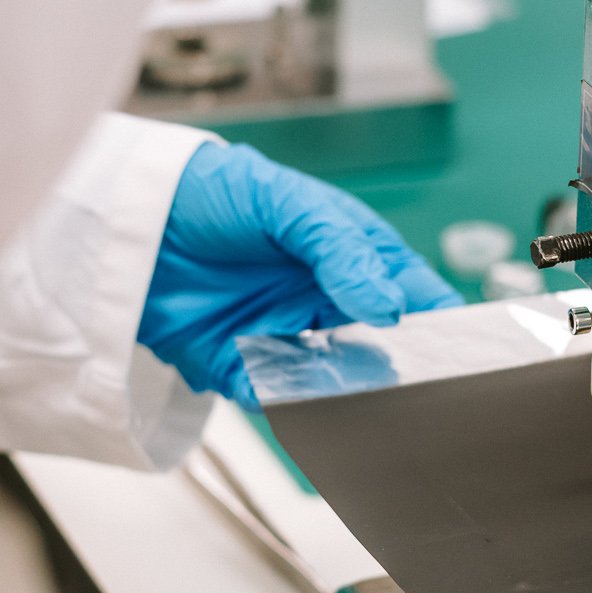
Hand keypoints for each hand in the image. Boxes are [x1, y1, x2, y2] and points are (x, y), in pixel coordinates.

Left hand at [140, 141, 458, 404]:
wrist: (133, 213)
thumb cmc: (216, 190)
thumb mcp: (288, 203)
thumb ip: (338, 251)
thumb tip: (388, 305)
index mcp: (351, 256)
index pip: (412, 294)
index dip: (438, 321)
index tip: (458, 347)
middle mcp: (324, 302)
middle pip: (379, 349)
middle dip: (396, 371)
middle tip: (408, 386)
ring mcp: (285, 336)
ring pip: (331, 381)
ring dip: (341, 392)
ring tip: (350, 393)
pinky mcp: (239, 365)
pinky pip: (272, 396)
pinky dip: (283, 402)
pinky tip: (288, 393)